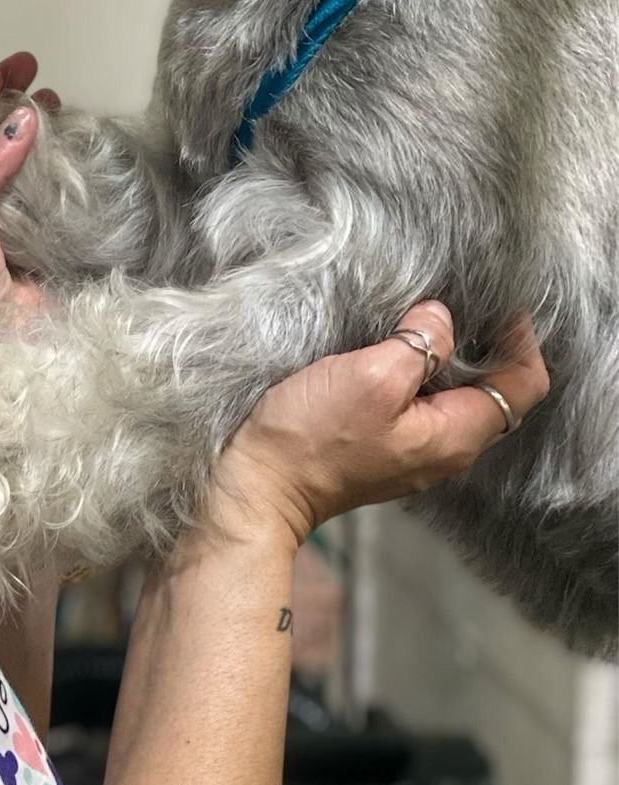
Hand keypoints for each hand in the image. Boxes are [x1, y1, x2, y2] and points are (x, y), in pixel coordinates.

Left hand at [0, 51, 58, 333]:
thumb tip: (18, 115)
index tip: (0, 73)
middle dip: (5, 97)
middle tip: (29, 69)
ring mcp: (1, 212)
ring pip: (16, 151)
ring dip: (32, 121)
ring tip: (53, 97)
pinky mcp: (37, 231)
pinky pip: (47, 183)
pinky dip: (58, 157)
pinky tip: (72, 137)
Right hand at [208, 302, 550, 550]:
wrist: (260, 486)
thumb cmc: (315, 434)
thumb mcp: (372, 376)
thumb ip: (418, 344)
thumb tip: (441, 318)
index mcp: (455, 435)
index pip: (524, 386)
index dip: (523, 340)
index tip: (500, 301)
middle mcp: (446, 449)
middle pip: (496, 392)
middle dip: (490, 344)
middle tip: (466, 298)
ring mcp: (415, 451)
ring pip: (457, 396)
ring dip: (452, 355)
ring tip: (430, 313)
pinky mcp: (386, 446)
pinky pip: (425, 404)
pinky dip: (423, 372)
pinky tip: (397, 345)